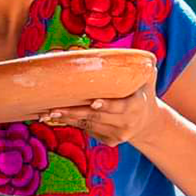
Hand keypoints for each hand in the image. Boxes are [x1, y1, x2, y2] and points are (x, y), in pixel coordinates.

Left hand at [41, 68, 163, 147]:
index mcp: (136, 106)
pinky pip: (88, 130)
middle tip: (55, 109)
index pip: (120, 106)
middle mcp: (127, 123)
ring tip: (48, 113)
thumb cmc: (142, 93)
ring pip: (89, 125)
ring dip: (68, 119)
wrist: (147, 122)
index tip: (93, 102)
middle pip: (97, 117)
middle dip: (75, 113)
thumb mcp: (147, 79)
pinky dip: (72, 123)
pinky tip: (57, 118)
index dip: (106, 105)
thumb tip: (136, 54)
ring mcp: (118, 135)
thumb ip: (142, 67)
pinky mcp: (110, 141)